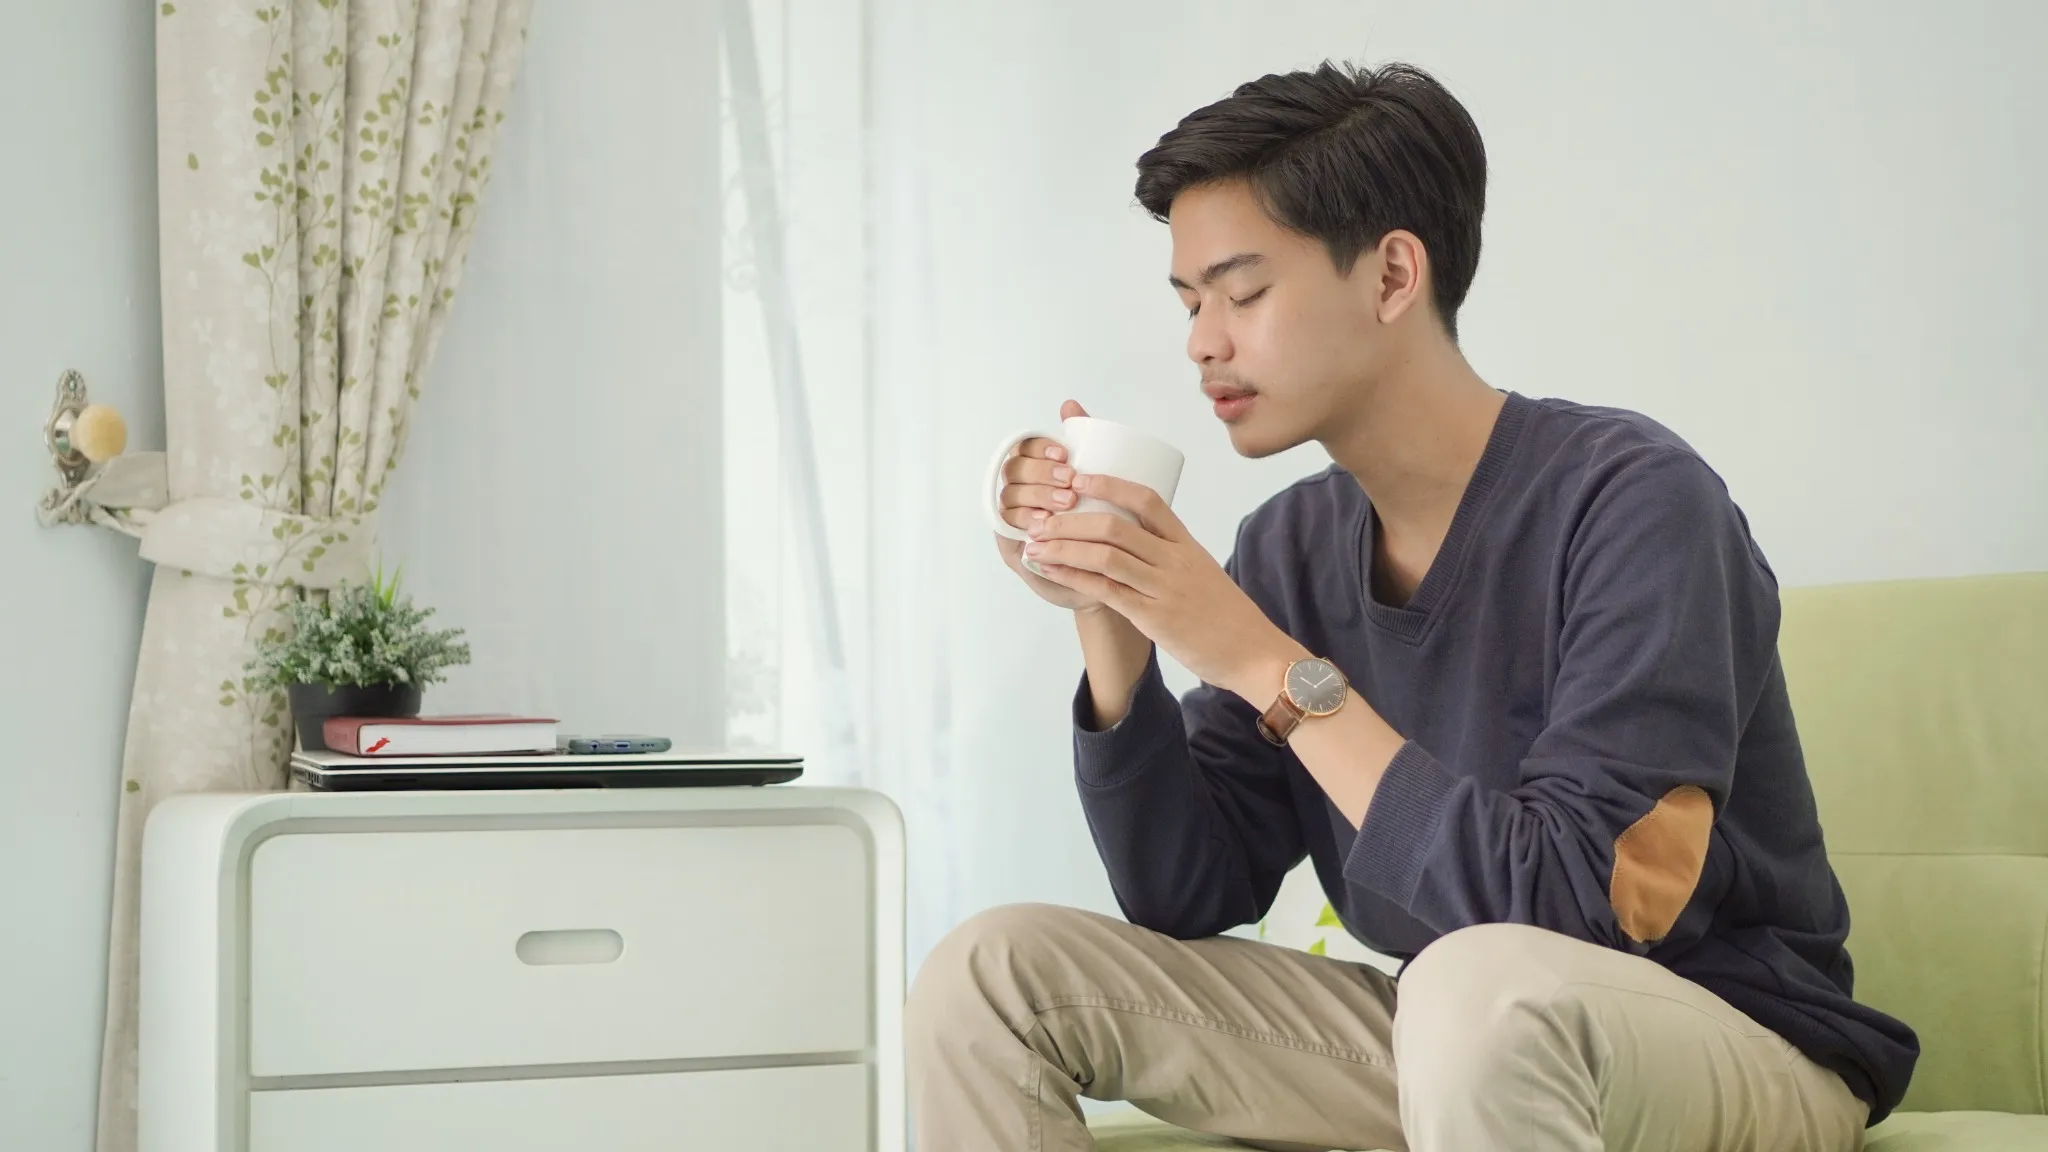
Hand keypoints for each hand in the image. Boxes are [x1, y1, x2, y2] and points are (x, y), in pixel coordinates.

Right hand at [994, 400, 1107, 611]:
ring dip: (1035, 495)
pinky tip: (1041, 523)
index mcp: (1037, 473)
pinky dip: (1022, 522)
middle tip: (1071, 481)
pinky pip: (1006, 527)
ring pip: (1010, 496)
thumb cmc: (1103, 529)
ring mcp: (1013, 519)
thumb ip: (1089, 445)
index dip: (1039, 447)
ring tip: (1065, 503)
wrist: (1109, 577)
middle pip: (1014, 470)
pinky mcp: (1011, 545)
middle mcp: (1020, 493)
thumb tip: (1069, 404)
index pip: (1025, 448)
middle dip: (1041, 472)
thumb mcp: (1101, 485)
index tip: (1066, 453)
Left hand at [1022, 472, 1305, 699]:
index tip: (1078, 478)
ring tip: (1035, 544)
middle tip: (1041, 517)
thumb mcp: (1202, 573)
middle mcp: (1174, 560)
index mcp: (1187, 544)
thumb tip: (1136, 544)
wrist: (1254, 653)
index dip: (1109, 484)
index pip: (1147, 500)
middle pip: (1115, 525)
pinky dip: (1073, 577)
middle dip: (1070, 519)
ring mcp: (1163, 588)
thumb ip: (1171, 557)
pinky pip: (1106, 591)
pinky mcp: (1153, 617)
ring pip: (1105, 556)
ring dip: (1063, 547)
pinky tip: (1050, 571)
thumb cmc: (1227, 616)